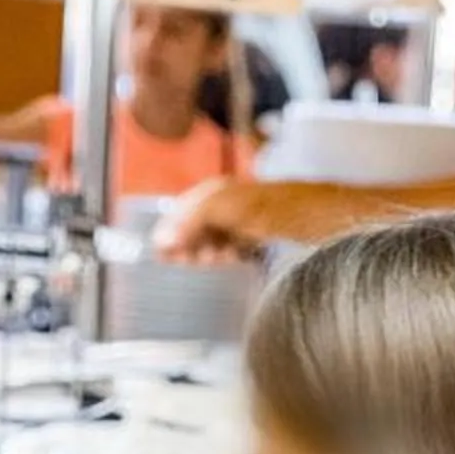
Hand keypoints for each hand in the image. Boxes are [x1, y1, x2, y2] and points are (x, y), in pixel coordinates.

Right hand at [153, 177, 267, 262]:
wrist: (294, 213)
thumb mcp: (213, 210)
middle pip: (194, 229)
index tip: (161, 253)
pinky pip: (230, 247)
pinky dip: (227, 254)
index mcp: (208, 192)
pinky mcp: (250, 234)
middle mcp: (220, 204)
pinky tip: (232, 256)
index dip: (169, 232)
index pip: (179, 212)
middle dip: (189, 246)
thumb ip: (186, 225)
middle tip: (186, 261)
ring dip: (208, 252)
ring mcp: (236, 219)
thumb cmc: (252, 206)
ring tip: (212, 258)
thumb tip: (160, 242)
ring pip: (212, 241)